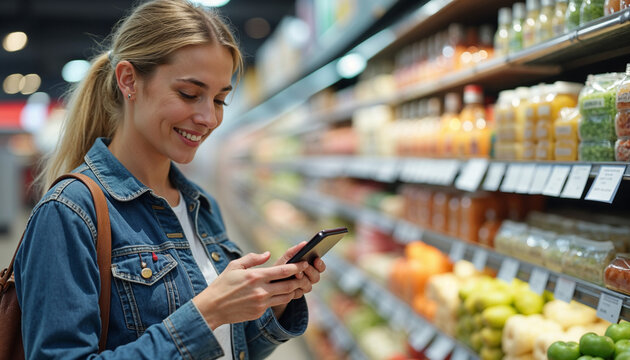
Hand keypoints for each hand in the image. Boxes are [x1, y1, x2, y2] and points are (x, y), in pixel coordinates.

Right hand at [192, 251, 309, 329]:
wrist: (212, 308)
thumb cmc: (222, 284)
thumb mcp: (235, 266)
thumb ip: (253, 258)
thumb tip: (268, 254)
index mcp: (256, 276)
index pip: (283, 271)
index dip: (296, 267)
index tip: (304, 262)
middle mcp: (261, 291)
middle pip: (289, 285)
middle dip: (300, 279)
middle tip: (306, 274)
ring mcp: (261, 303)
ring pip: (286, 297)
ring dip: (294, 290)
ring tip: (297, 284)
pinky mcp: (259, 312)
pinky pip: (275, 304)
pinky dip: (281, 298)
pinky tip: (283, 293)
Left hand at [271, 242, 326, 317]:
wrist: (269, 283)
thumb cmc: (279, 267)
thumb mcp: (286, 258)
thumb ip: (294, 251)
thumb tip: (305, 243)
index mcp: (309, 267)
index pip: (320, 266)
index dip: (320, 264)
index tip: (316, 260)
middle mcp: (308, 278)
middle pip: (316, 277)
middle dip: (310, 271)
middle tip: (305, 266)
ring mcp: (303, 287)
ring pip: (309, 286)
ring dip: (303, 280)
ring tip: (297, 274)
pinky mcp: (296, 295)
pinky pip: (299, 293)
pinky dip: (294, 288)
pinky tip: (290, 284)